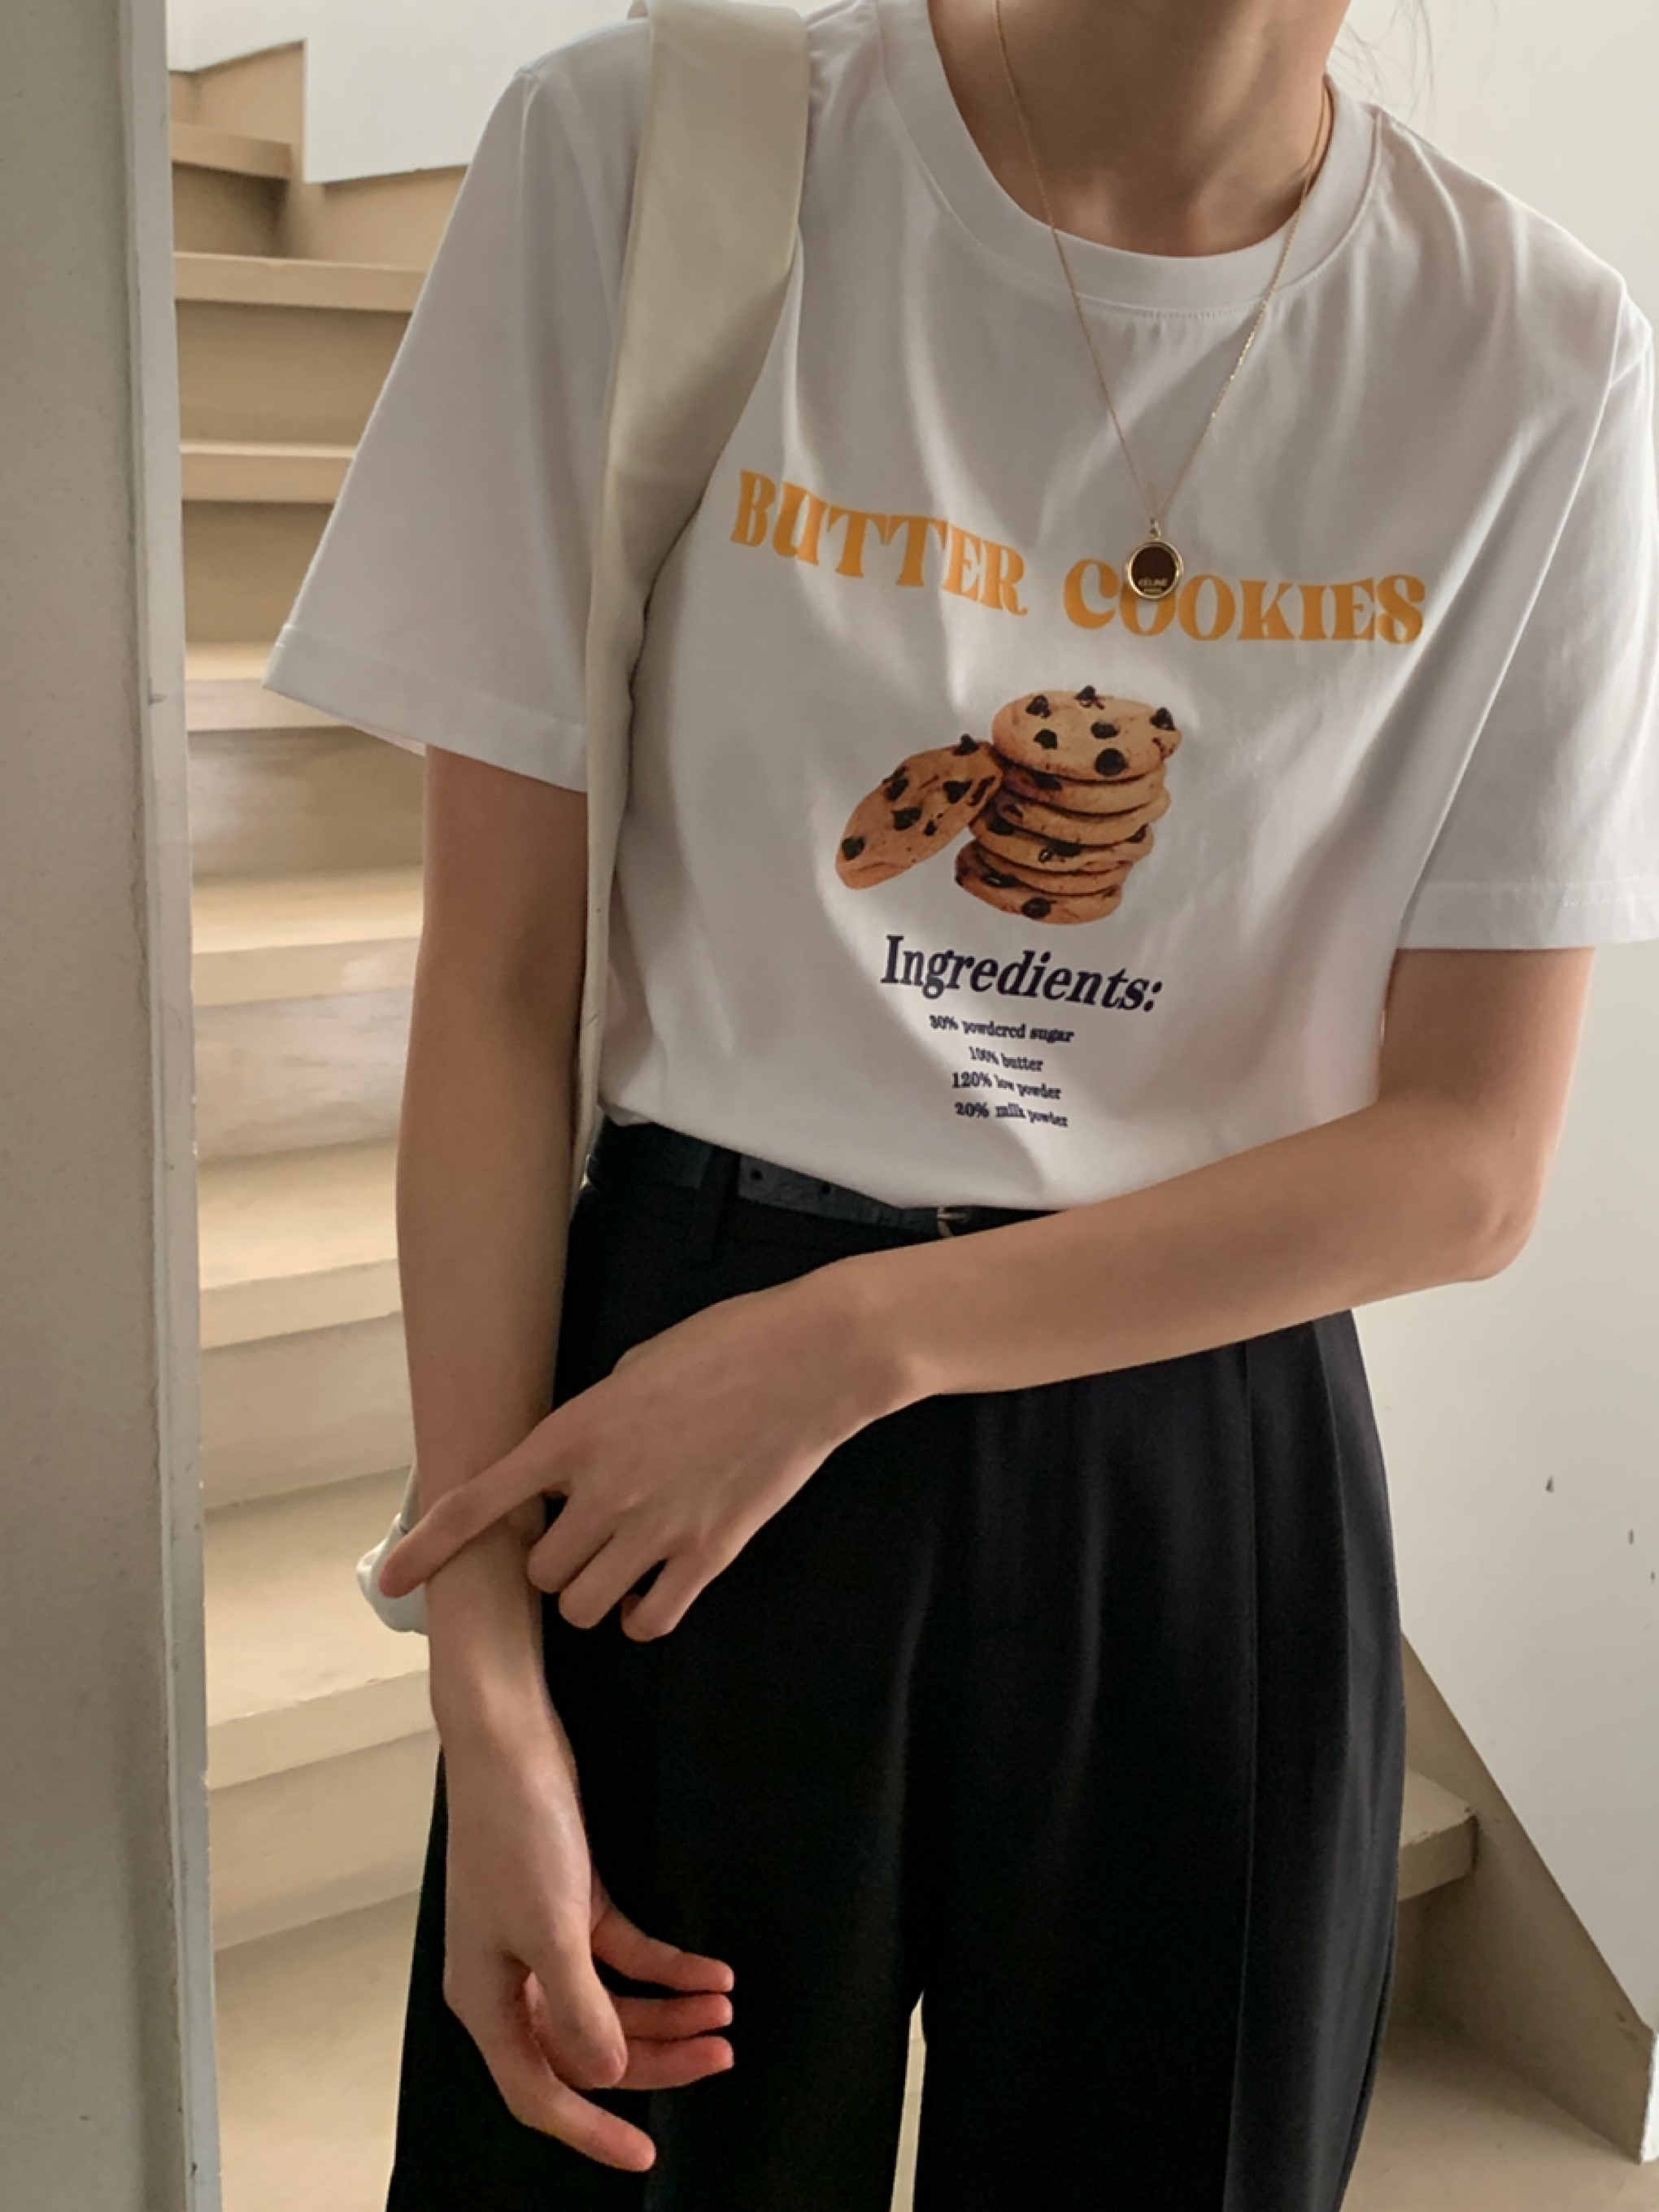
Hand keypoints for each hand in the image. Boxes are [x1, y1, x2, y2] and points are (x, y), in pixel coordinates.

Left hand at [378, 1267, 905, 1638]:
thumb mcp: (636, 1364)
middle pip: (538, 1570)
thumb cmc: (726, 1343)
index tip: (394, 1583)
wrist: (811, 1359)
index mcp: (575, 1432)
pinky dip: (641, 1613)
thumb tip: (580, 1461)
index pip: (481, 1502)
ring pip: (583, 1607)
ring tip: (620, 1561)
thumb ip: (594, 1421)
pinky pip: (648, 1619)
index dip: (429, 1548)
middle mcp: (605, 1488)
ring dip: (591, 1591)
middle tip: (582, 1534)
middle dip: (551, 1560)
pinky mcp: (709, 1552)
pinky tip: (653, 1588)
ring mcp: (656, 1526)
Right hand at [440, 1708, 734, 2170]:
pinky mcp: (571, 1901)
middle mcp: (512, 1980)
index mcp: (488, 2000)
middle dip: (657, 2058)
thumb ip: (581, 2009)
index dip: (591, 2130)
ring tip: (725, 2008)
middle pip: (588, 2048)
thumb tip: (607, 2073)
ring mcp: (542, 1941)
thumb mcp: (552, 1930)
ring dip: (669, 2009)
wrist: (509, 1741)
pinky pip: (625, 1954)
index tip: (646, 2156)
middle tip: (723, 2055)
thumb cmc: (516, 1835)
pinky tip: (712, 1969)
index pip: (540, 2092)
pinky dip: (667, 1965)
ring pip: (612, 2002)